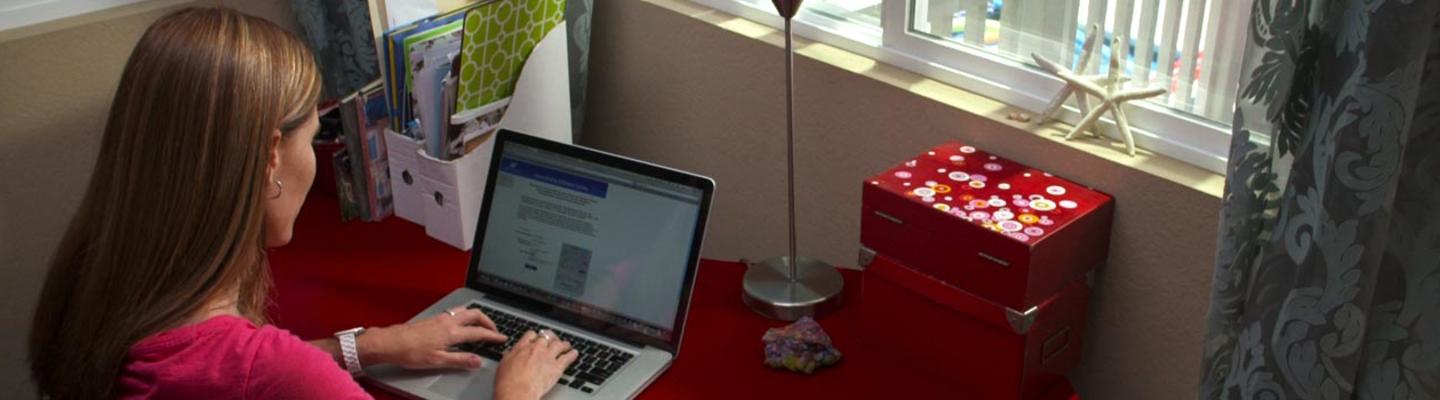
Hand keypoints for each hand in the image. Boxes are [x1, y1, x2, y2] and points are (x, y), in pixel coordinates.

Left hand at [361, 307, 506, 369]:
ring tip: (481, 325)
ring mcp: (440, 318)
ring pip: (465, 310)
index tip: (502, 338)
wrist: (390, 342)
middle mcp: (447, 321)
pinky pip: (455, 312)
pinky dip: (465, 316)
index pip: (479, 332)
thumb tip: (477, 361)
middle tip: (494, 330)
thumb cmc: (410, 352)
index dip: (493, 335)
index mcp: (452, 332)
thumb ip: (460, 360)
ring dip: (477, 316)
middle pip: (475, 314)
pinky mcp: (433, 318)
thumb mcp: (438, 361)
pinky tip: (461, 324)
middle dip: (488, 321)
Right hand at [495, 330, 578, 399]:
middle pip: (547, 337)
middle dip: (551, 337)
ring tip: (567, 345)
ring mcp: (548, 356)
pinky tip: (574, 353)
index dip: (535, 336)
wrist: (517, 391)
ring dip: (564, 344)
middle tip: (553, 339)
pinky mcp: (557, 366)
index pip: (531, 334)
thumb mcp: (503, 365)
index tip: (537, 338)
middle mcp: (536, 348)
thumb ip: (510, 356)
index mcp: (522, 347)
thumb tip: (510, 354)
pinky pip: (568, 357)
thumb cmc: (507, 381)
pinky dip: (572, 354)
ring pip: (559, 344)